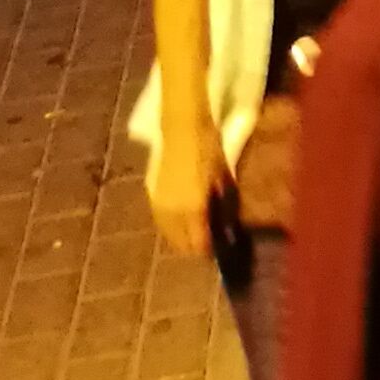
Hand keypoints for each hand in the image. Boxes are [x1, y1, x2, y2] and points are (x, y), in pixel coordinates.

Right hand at [146, 125, 228, 257]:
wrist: (182, 130)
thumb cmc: (208, 150)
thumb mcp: (222, 178)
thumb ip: (223, 204)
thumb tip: (227, 223)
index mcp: (192, 208)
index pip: (198, 242)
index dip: (208, 250)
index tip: (220, 250)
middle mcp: (173, 212)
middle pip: (181, 244)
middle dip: (194, 247)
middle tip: (208, 244)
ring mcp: (159, 206)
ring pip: (169, 235)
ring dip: (181, 239)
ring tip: (196, 234)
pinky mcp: (152, 197)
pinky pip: (161, 223)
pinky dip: (171, 228)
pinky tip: (182, 223)